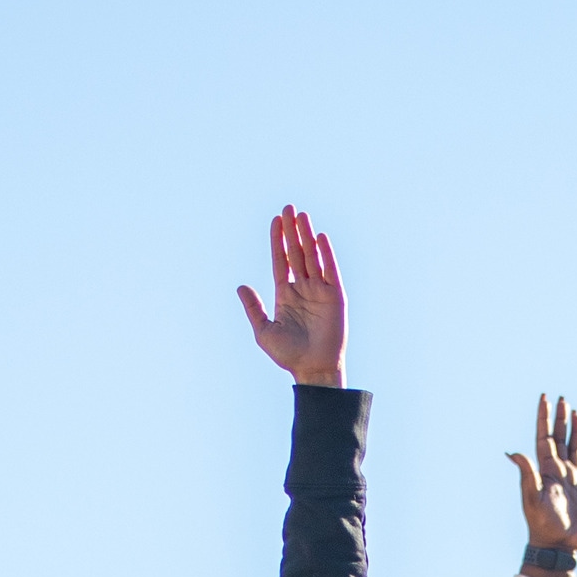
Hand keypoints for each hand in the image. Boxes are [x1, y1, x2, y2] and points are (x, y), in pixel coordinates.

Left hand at [234, 208, 346, 388]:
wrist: (312, 369)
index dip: (277, 240)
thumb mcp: (264, 331)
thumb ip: (254, 308)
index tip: (275, 220)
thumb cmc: (288, 355)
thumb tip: (241, 286)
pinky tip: (319, 237)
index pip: (280, 260)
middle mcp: (303, 288)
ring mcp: (319, 291)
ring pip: (312, 257)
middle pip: (296, 253)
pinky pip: (330, 270)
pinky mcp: (335, 296)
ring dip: (306, 236)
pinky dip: (326, 253)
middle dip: (292, 231)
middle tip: (288, 208)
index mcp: (285, 294)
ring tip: (301, 215)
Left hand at [507, 393, 576, 552]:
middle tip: (561, 399)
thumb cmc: (542, 523)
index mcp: (545, 469)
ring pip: (575, 448)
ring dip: (576, 431)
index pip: (544, 437)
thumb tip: (513, 452)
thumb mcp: (532, 497)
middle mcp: (559, 470)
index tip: (544, 398)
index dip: (543, 418)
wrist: (558, 544)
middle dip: (560, 419)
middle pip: (560, 438)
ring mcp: (573, 479)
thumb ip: (526, 474)